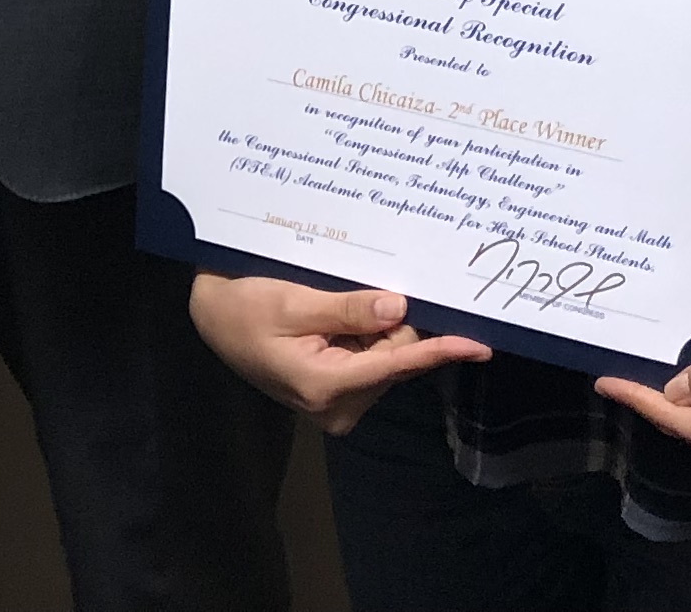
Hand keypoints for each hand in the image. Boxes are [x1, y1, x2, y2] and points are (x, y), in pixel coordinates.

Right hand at [187, 273, 487, 433]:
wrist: (212, 317)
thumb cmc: (244, 306)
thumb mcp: (293, 301)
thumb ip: (348, 308)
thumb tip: (401, 308)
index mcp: (326, 386)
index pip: (396, 363)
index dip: (439, 350)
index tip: (479, 345)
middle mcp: (338, 406)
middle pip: (396, 357)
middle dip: (392, 321)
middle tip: (360, 285)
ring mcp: (337, 404)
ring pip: (387, 357)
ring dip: (377, 326)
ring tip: (334, 300)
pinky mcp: (336, 394)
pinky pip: (373, 360)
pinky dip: (369, 335)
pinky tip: (342, 313)